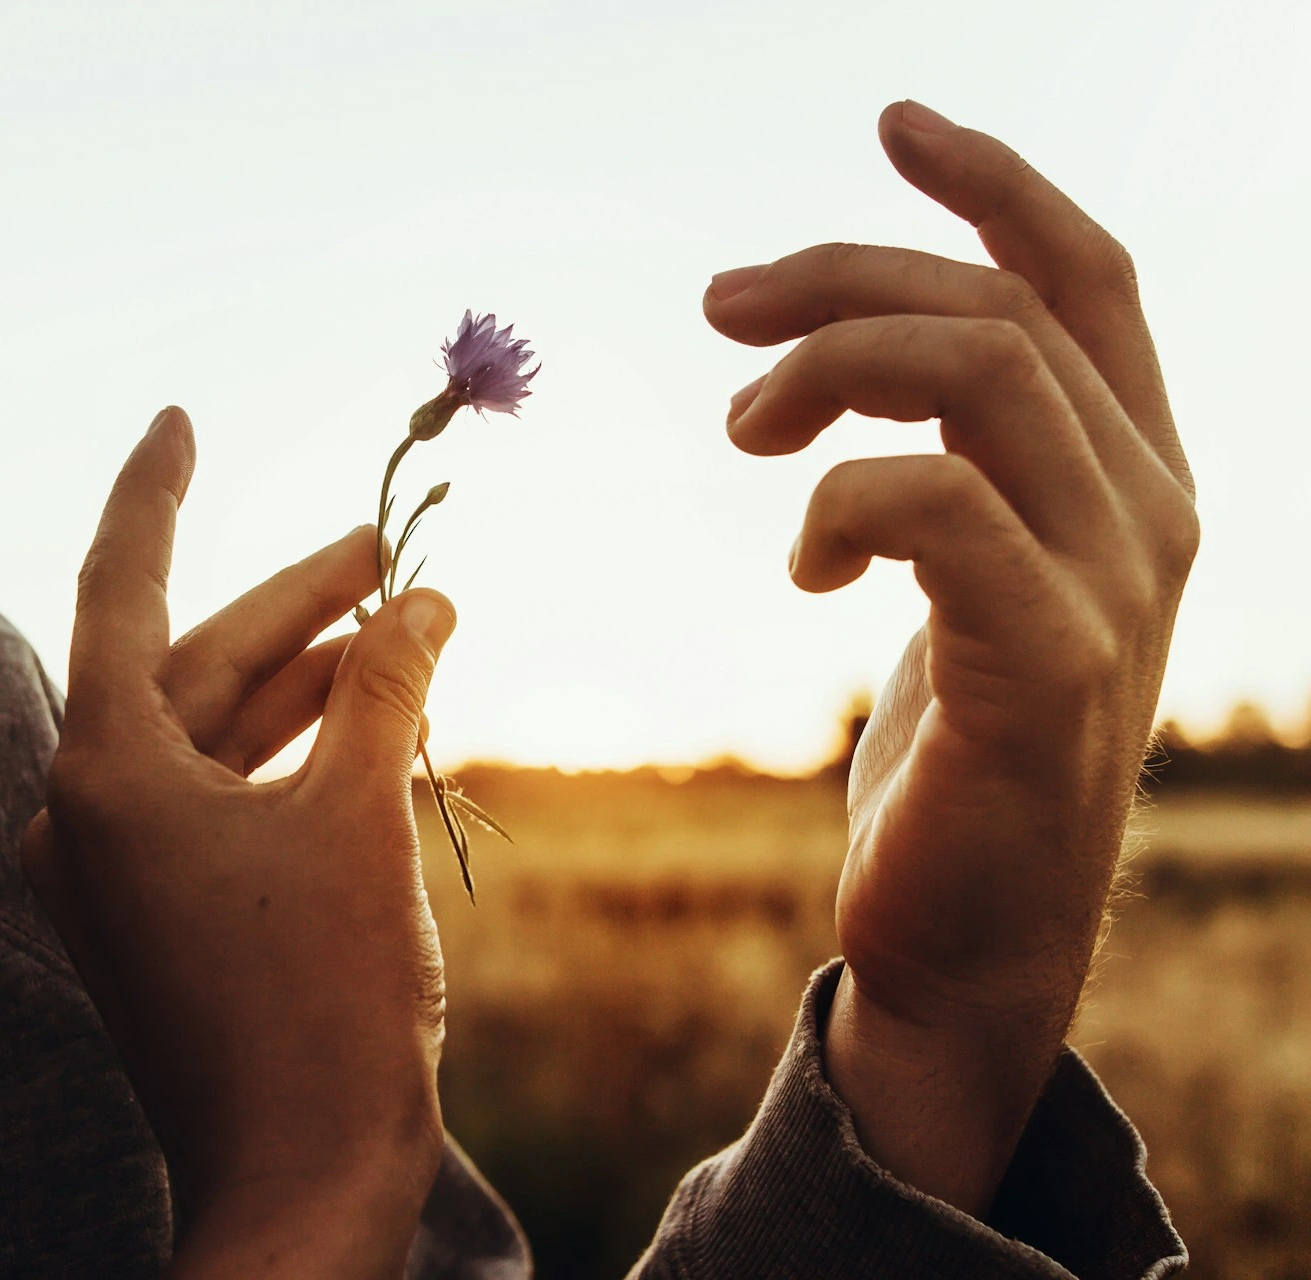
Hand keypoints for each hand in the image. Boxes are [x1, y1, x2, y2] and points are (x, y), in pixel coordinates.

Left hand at [22, 407, 454, 1277]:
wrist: (299, 1179)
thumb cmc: (325, 999)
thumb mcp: (361, 816)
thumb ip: (384, 686)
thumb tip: (423, 598)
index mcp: (103, 774)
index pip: (120, 588)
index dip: (153, 491)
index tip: (177, 416)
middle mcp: (85, 813)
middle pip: (190, 666)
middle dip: (292, 602)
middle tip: (382, 546)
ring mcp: (114, 872)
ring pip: (211, 734)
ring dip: (302, 679)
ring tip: (397, 623)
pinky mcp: (156, 916)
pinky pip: (218, 799)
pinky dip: (287, 754)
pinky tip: (365, 720)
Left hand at [704, 102, 1195, 1212]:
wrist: (968, 935)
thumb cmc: (947, 751)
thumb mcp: (960, 577)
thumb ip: (956, 460)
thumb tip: (843, 344)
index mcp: (1132, 473)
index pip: (1084, 278)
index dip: (993, 184)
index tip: (889, 120)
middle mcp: (1150, 510)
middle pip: (997, 306)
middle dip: (838, 279)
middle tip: (719, 315)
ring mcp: (1115, 587)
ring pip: (979, 374)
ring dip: (829, 368)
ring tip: (743, 431)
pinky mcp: (1049, 667)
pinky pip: (939, 508)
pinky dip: (843, 505)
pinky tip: (804, 568)